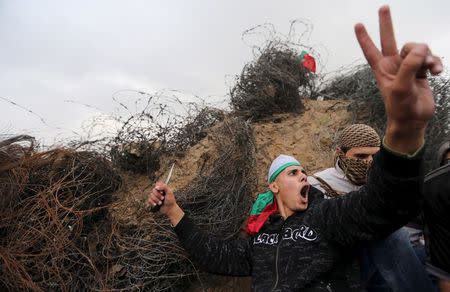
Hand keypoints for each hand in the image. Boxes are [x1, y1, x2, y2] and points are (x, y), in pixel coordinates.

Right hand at [147, 182, 183, 225]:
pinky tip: (156, 205)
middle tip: (163, 198)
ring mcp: (155, 196)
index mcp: (162, 188)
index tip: (162, 191)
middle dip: (158, 195)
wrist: (169, 209)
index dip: (158, 187)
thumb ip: (164, 187)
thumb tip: (156, 187)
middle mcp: (158, 191)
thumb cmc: (170, 201)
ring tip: (160, 203)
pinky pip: (149, 200)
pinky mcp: (152, 201)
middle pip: (153, 190)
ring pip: (151, 195)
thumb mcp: (169, 192)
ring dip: (156, 200)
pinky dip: (152, 202)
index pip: (157, 184)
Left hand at [355, 5, 442, 152]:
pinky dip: (435, 63)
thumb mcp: (402, 88)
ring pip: (417, 49)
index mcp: (382, 69)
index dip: (364, 37)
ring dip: (427, 56)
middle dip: (386, 23)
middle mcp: (393, 65)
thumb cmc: (401, 107)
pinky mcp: (421, 71)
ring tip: (430, 69)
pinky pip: (430, 58)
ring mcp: (407, 67)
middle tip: (383, 7)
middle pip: (389, 39)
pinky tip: (437, 72)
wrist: (414, 120)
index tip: (357, 25)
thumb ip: (409, 66)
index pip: (371, 50)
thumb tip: (420, 47)